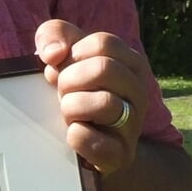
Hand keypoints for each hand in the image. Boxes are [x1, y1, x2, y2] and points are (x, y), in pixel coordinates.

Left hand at [35, 19, 152, 176]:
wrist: (94, 145)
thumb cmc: (77, 92)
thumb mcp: (64, 57)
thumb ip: (54, 35)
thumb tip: (53, 54)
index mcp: (129, 63)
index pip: (103, 43)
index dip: (74, 55)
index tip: (66, 69)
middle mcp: (138, 92)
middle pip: (104, 69)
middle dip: (70, 80)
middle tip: (64, 93)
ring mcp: (133, 124)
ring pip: (104, 104)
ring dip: (71, 107)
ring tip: (70, 113)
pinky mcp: (120, 155)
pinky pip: (94, 141)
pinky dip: (76, 136)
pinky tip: (73, 133)